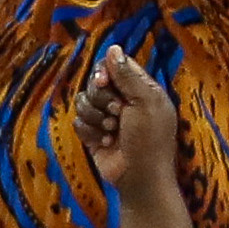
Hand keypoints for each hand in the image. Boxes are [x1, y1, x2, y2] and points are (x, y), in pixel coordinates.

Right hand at [73, 47, 182, 202]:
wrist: (139, 179)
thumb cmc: (149, 140)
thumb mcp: (145, 103)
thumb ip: (127, 75)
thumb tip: (113, 48)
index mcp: (140, 89)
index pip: (114, 66)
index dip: (104, 72)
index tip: (103, 82)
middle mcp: (123, 100)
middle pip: (94, 83)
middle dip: (100, 98)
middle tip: (116, 113)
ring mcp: (107, 118)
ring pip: (83, 102)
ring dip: (95, 117)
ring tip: (112, 131)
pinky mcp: (94, 135)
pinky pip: (78, 122)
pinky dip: (90, 132)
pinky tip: (105, 142)